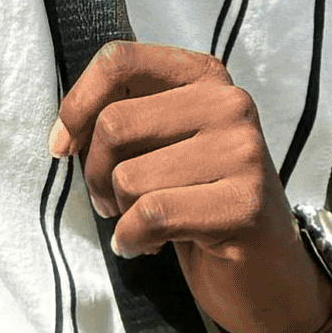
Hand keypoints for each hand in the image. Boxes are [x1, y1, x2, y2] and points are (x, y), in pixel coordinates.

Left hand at [51, 41, 331, 332]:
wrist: (268, 272)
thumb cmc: (201, 202)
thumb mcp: (166, 144)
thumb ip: (127, 118)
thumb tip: (63, 135)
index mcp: (205, 76)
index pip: (120, 60)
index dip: (77, 103)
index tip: (63, 145)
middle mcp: (229, 103)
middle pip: (115, 123)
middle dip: (95, 174)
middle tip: (110, 202)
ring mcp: (243, 152)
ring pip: (129, 176)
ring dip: (119, 213)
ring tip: (142, 225)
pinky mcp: (244, 204)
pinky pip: (151, 215)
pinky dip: (133, 239)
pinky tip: (149, 246)